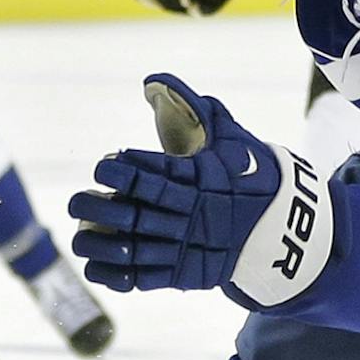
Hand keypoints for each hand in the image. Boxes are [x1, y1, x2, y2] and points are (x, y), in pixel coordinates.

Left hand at [68, 74, 333, 309]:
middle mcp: (192, 217)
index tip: (104, 163)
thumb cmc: (249, 177)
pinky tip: (93, 265)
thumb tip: (155, 80)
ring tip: (77, 236)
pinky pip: (145, 279)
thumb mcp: (232, 140)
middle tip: (75, 199)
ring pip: (135, 249)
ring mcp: (188, 248)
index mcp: (202, 181)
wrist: (284, 231)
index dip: (127, 169)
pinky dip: (116, 276)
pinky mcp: (186, 274)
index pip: (157, 174)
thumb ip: (198, 109)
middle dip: (101, 206)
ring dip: (100, 244)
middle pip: (137, 212)